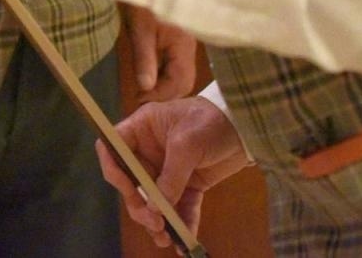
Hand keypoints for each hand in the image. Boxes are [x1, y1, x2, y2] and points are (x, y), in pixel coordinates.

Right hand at [96, 96, 249, 249]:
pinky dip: (182, 223)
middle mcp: (149, 151)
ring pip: (154, 200)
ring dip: (157, 220)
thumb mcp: (188, 143)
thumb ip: (171, 176)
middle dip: (140, 206)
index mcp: (142, 129)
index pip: (114, 148)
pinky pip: (180, 206)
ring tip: (166, 238)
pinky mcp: (188, 184)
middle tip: (153, 223)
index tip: (128, 191)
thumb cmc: (212, 121)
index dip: (114, 169)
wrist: (247, 127)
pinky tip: (185, 239)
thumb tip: (156, 208)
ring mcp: (168, 169)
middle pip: (132, 182)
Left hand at [124, 5, 197, 101]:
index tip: (138, 98)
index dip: (160, 95)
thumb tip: (145, 88)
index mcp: (183, 47)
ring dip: (164, 84)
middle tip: (140, 97)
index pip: (180, 83)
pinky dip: (164, 72)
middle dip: (165, 93)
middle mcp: (188, 48)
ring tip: (143, 88)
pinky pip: (176, 63)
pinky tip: (149, 72)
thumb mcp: (140, 29)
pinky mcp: (178, 38)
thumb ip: (144, 60)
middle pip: (184, 81)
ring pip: (180, 73)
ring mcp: (185, 43)